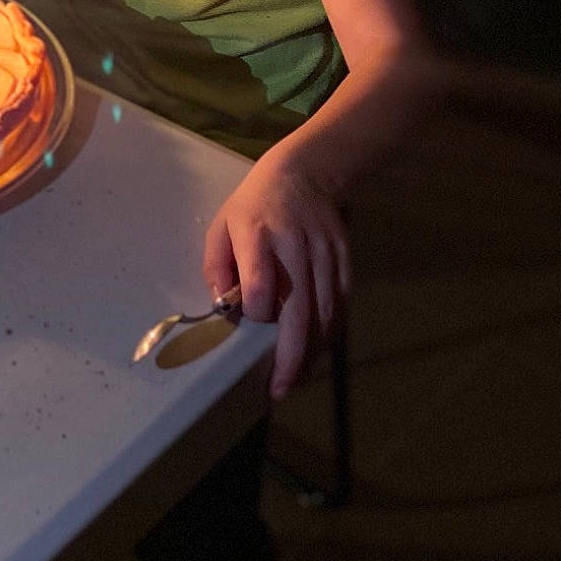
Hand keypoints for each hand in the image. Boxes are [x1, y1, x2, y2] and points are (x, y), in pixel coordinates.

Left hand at [202, 158, 348, 400]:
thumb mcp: (221, 226)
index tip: (248, 319)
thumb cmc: (254, 203)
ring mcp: (325, 256)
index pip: (261, 285)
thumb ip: (216, 266)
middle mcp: (296, 248)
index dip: (256, 310)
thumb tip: (221, 307)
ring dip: (310, 354)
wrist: (305, 172)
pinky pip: (340, 307)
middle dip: (289, 356)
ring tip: (293, 379)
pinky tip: (315, 354)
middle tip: (278, 388)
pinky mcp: (344, 261)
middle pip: (299, 311)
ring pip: (324, 315)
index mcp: (258, 236)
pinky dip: (329, 335)